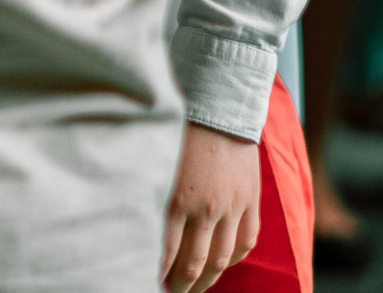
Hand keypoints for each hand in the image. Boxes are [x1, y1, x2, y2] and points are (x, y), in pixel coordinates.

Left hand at [160, 122, 259, 291]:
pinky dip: (233, 259)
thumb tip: (132, 223)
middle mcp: (206, 210)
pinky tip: (221, 265)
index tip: (147, 280)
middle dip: (180, 285)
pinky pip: (245, 243)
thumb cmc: (177, 129)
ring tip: (193, 286)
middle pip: (194, 265)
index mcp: (176, 200)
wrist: (219, 107)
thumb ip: (147, 192)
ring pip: (221, 261)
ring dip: (206, 280)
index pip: (164, 253)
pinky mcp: (250, 203)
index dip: (156, 273)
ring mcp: (232, 209)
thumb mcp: (154, 160)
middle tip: (169, 290)